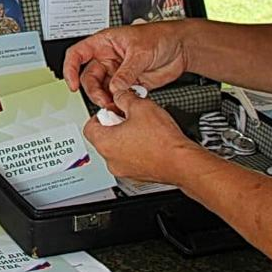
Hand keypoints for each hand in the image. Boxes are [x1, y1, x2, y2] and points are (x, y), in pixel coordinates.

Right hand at [63, 22, 188, 110]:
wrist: (182, 47)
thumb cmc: (161, 36)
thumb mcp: (140, 51)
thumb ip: (126, 72)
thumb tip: (115, 87)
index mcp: (105, 43)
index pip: (78, 54)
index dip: (70, 69)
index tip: (73, 85)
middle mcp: (109, 58)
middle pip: (89, 77)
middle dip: (94, 91)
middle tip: (104, 101)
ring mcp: (118, 71)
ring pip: (102, 89)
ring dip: (106, 99)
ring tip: (115, 106)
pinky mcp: (129, 83)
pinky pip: (118, 95)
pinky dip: (119, 102)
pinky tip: (125, 104)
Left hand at [83, 87, 202, 184]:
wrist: (182, 162)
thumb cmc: (162, 141)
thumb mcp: (140, 106)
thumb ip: (124, 98)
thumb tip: (120, 95)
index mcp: (105, 143)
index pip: (89, 127)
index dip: (99, 115)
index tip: (110, 110)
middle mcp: (110, 160)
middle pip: (102, 138)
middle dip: (114, 125)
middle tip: (128, 117)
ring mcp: (123, 170)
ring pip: (116, 150)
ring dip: (124, 138)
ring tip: (141, 128)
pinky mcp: (136, 175)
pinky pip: (129, 159)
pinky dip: (135, 150)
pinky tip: (149, 141)